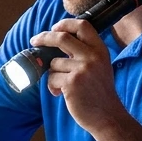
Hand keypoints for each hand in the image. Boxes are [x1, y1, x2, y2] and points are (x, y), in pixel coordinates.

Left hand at [31, 18, 127, 136]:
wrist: (107, 116)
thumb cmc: (99, 93)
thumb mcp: (100, 66)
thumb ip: (84, 53)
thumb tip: (56, 41)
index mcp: (100, 50)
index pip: (82, 25)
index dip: (65, 24)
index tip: (54, 28)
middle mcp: (92, 57)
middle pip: (61, 38)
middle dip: (44, 37)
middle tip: (34, 41)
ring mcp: (82, 69)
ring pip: (53, 63)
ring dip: (53, 75)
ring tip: (63, 86)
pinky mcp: (71, 83)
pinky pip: (51, 78)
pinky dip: (52, 87)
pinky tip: (61, 94)